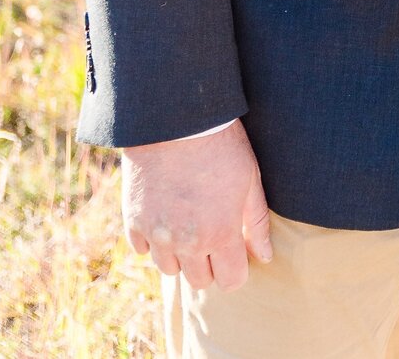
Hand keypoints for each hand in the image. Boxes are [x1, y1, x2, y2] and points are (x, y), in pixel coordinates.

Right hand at [121, 120, 272, 292]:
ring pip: (169, 269)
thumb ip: (257, 223)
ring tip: (188, 221)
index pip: (230, 281)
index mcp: (220, 233)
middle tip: (212, 232)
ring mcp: (157, 233)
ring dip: (180, 253)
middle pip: (199, 281)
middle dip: (209, 263)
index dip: (236, 268)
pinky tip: (165, 213)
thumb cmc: (221, 144)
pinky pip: (142, 248)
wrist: (177, 118)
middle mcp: (187, 243)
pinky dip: (153, 238)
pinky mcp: (133, 220)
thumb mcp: (250, 178)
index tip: (236, 250)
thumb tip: (265, 256)